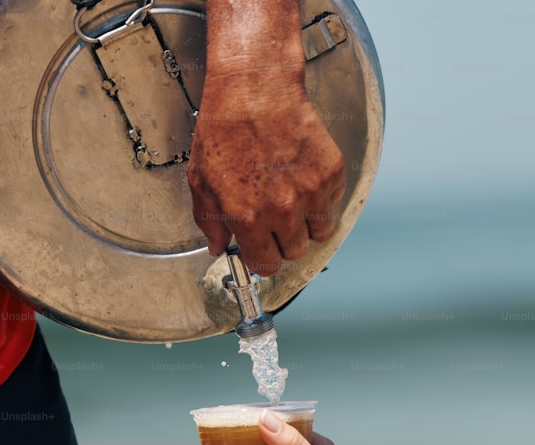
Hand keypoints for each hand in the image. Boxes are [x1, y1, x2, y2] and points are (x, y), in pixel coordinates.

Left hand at [187, 2, 344, 275]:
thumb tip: (217, 246)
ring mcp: (311, 193)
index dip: (263, 259)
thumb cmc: (225, 128)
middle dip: (285, 241)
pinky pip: (333, 203)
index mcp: (247, 217)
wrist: (255, 89)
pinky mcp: (332, 174)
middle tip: (276, 219)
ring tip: (294, 201)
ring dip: (308, 224)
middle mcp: (282, 211)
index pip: (266, 265)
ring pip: (320, 233)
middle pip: (296, 252)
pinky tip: (303, 177)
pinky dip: (322, 197)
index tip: (262, 250)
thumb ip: (209, 221)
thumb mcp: (201, 178)